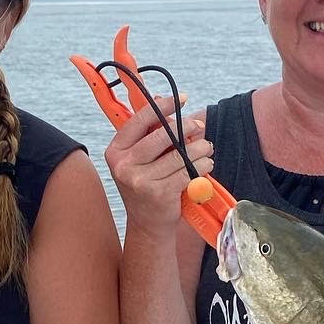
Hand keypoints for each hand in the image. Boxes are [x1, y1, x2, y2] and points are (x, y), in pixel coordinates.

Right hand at [104, 93, 212, 234]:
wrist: (146, 224)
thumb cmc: (146, 186)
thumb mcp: (140, 159)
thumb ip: (150, 132)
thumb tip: (163, 100)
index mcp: (116, 151)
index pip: (139, 121)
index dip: (162, 107)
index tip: (180, 99)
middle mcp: (124, 165)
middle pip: (160, 136)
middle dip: (185, 127)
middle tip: (198, 126)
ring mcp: (140, 181)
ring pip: (178, 155)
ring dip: (199, 148)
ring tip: (207, 147)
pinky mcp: (159, 193)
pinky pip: (187, 172)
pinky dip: (201, 166)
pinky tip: (205, 164)